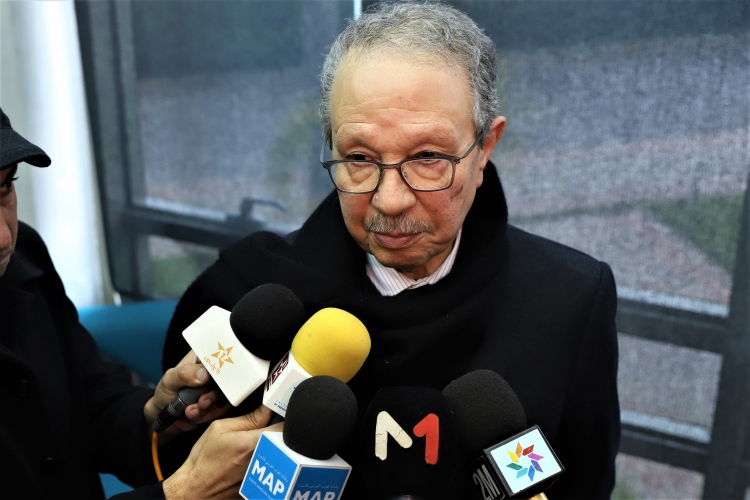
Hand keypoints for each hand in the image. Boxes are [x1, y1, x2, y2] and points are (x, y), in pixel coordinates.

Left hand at [144, 350, 230, 439]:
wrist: (166, 417)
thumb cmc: (166, 392)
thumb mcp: (169, 380)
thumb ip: (184, 374)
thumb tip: (204, 374)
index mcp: (203, 357)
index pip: (220, 354)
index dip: (222, 366)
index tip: (213, 379)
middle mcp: (214, 371)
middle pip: (228, 377)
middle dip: (214, 394)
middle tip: (201, 403)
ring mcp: (218, 387)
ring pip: (226, 395)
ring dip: (209, 407)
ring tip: (190, 411)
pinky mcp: (220, 402)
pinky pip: (223, 409)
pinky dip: (208, 414)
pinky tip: (194, 415)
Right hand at [162, 405, 281, 498]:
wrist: (195, 490)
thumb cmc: (204, 461)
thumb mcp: (220, 429)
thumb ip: (248, 418)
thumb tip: (267, 408)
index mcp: (252, 443)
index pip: (284, 426)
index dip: (285, 417)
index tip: (281, 412)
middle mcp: (261, 461)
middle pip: (285, 441)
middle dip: (280, 432)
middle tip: (270, 428)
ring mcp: (263, 476)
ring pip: (281, 454)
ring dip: (275, 447)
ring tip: (260, 446)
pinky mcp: (261, 487)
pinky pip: (273, 468)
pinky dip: (269, 462)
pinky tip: (256, 460)